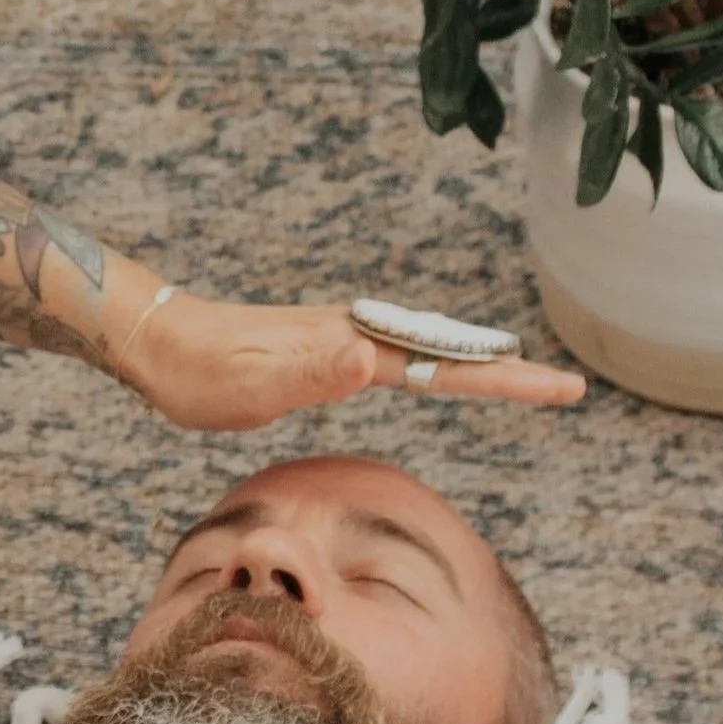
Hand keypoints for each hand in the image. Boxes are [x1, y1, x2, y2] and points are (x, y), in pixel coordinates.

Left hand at [122, 293, 585, 431]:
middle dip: (508, 371)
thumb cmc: (197, 372)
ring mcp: (338, 339)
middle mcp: (353, 334)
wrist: (155, 340)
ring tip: (523, 379)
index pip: (444, 366)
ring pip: (425, 352)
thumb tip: (369, 359)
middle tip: (567, 389)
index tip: (561, 388)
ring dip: (476, 365)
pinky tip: (434, 370)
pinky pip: (395, 358)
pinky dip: (433, 364)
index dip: (504, 380)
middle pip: (448, 354)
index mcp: (350, 346)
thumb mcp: (251, 383)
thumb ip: (310, 373)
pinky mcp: (321, 349)